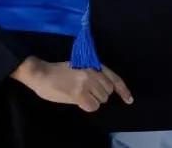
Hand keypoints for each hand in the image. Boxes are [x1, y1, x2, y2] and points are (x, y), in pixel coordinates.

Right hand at [11, 57, 132, 112]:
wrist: (42, 74)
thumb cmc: (58, 71)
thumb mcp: (79, 67)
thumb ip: (92, 74)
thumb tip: (102, 87)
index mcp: (93, 65)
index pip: (113, 78)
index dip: (123, 90)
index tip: (129, 99)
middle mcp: (92, 73)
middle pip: (107, 92)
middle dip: (99, 95)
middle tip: (86, 92)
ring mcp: (86, 84)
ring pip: (101, 100)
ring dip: (93, 101)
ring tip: (80, 95)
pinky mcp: (79, 94)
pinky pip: (93, 106)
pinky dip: (87, 106)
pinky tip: (78, 101)